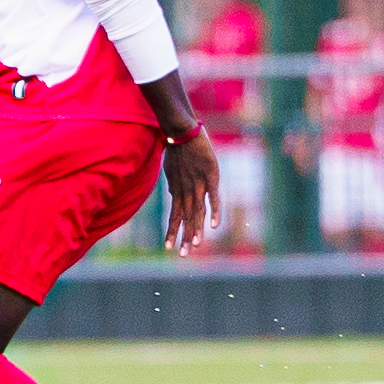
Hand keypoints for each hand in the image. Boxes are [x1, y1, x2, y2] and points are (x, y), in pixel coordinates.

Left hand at [161, 131, 220, 253]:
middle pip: (186, 217)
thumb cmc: (177, 146)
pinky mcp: (210, 175)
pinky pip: (213, 196)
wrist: (179, 128)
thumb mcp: (172, 167)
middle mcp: (187, 189)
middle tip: (183, 255)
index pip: (175, 215)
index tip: (168, 247)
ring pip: (197, 210)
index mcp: (178, 189)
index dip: (172, 231)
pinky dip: (214, 210)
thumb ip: (175, 182)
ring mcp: (198, 183)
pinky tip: (213, 226)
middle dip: (184, 236)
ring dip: (196, 228)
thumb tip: (172, 192)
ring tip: (195, 245)